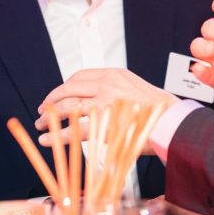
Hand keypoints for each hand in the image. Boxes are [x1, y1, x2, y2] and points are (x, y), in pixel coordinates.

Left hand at [37, 68, 179, 146]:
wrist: (173, 122)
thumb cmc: (159, 110)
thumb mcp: (136, 88)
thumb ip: (116, 90)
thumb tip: (99, 99)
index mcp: (114, 75)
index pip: (79, 76)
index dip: (63, 87)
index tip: (56, 95)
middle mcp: (106, 85)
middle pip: (67, 89)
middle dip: (50, 100)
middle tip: (43, 110)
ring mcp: (103, 103)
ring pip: (67, 107)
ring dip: (48, 117)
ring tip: (41, 125)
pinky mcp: (103, 124)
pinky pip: (73, 130)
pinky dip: (56, 135)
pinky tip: (47, 139)